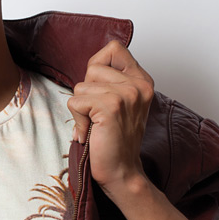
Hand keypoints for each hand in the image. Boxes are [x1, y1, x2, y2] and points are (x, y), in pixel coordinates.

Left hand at [67, 40, 153, 201]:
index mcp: (142, 80)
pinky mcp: (111, 107)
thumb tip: (92, 64)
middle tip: (98, 114)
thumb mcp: (119, 103)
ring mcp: (127, 94)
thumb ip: (111, 81)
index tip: (100, 89)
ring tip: (96, 125)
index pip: (114, 48)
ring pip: (81, 86)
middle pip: (92, 67)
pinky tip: (90, 132)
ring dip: (81, 108)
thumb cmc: (114, 139)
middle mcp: (138, 84)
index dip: (98, 65)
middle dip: (86, 91)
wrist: (121, 171)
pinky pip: (75, 102)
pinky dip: (77, 120)